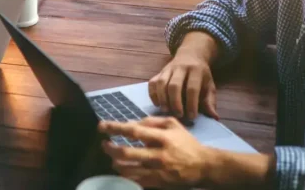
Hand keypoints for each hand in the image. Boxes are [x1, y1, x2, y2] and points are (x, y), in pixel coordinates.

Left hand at [99, 117, 214, 188]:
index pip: (134, 131)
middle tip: (104, 145)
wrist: (204, 166)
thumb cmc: (185, 143)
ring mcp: (158, 171)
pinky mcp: (159, 183)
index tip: (101, 126)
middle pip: (127, 153)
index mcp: (163, 137)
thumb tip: (131, 122)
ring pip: (129, 170)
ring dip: (116, 164)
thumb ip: (151, 121)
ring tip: (113, 159)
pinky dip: (126, 176)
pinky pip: (136, 181)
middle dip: (110, 149)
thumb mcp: (173, 124)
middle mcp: (159, 155)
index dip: (115, 128)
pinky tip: (123, 171)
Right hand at [149, 50, 218, 120]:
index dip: (191, 103)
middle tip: (178, 115)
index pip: (192, 88)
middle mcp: (181, 68)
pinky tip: (157, 104)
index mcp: (196, 71)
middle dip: (175, 102)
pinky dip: (153, 94)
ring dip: (163, 99)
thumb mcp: (209, 85)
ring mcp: (168, 69)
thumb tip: (214, 117)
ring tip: (166, 110)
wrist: (191, 55)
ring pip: (161, 83)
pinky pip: (152, 82)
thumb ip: (210, 101)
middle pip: (174, 85)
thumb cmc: (201, 75)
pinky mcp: (159, 72)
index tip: (192, 117)